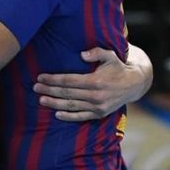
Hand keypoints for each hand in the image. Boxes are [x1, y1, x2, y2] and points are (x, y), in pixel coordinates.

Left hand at [34, 47, 151, 121]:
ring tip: (41, 99)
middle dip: (49, 90)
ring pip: (71, 106)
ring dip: (54, 103)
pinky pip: (81, 117)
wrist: (134, 85)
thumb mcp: (110, 55)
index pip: (68, 81)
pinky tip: (56, 113)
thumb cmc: (118, 67)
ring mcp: (97, 107)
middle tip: (35, 87)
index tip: (40, 77)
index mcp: (96, 81)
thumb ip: (96, 52)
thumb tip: (81, 54)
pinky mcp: (99, 114)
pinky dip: (68, 116)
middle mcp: (95, 96)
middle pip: (66, 93)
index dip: (53, 79)